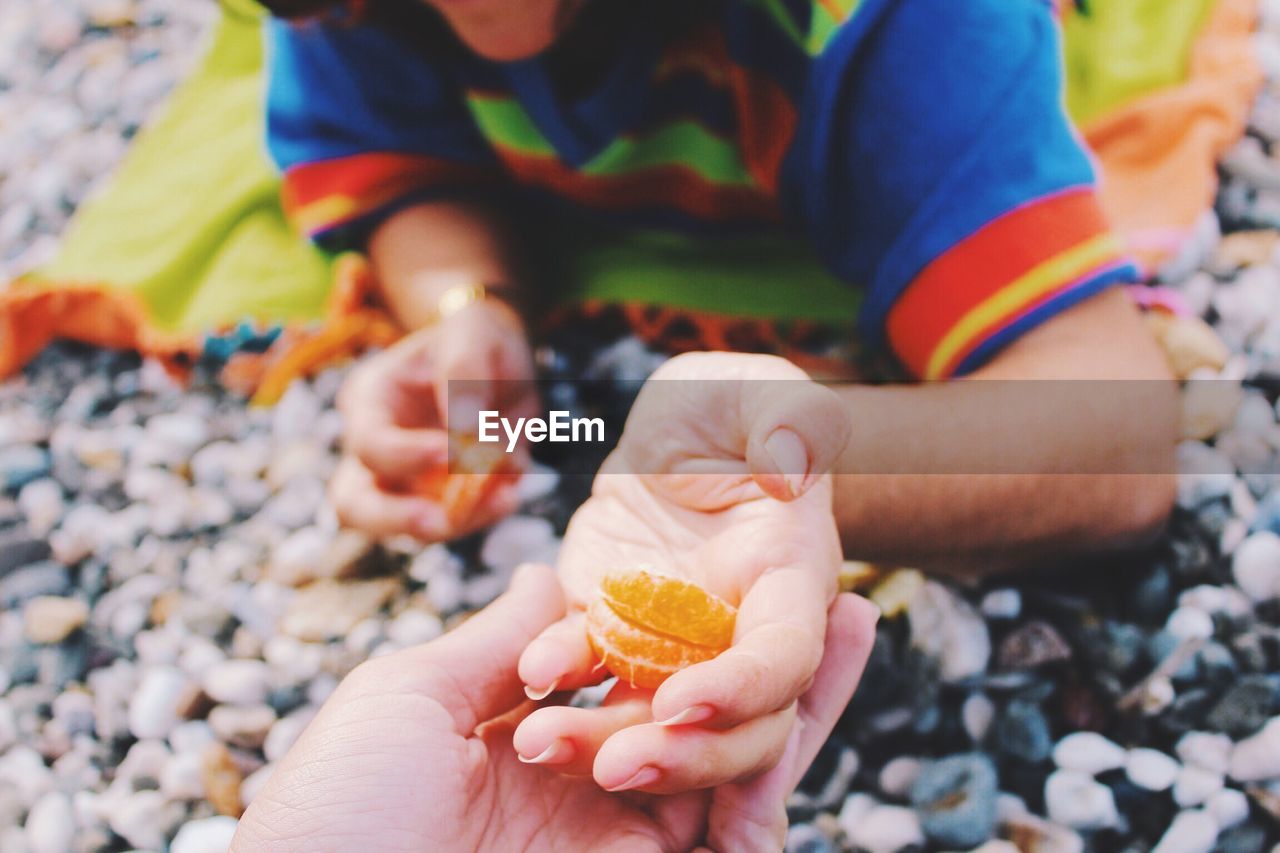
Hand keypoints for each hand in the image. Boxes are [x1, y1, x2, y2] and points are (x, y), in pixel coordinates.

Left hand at [232, 563, 876, 851]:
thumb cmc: (341, 806)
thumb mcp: (415, 702)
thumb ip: (497, 642)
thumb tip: (542, 572)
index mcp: (533, 739)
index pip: (636, 671)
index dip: (693, 626)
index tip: (737, 567)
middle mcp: (591, 788)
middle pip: (705, 717)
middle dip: (774, 663)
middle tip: (840, 597)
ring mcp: (622, 837)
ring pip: (732, 766)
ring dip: (794, 700)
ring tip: (849, 621)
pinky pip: (727, 826)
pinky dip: (770, 768)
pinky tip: (808, 696)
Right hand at [330, 300, 536, 540]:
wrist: (495, 353)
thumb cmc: (473, 336)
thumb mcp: (472, 334)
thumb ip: (464, 376)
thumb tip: (465, 434)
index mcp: (370, 400)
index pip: (369, 443)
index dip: (405, 455)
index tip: (453, 451)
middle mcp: (376, 448)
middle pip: (354, 504)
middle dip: (396, 519)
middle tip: (440, 521)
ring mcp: (405, 480)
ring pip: (406, 527)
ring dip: (458, 521)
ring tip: (504, 499)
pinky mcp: (440, 498)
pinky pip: (455, 522)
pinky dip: (484, 514)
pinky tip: (511, 492)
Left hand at [516, 352, 866, 794]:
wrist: (675, 428)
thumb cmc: (729, 402)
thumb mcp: (761, 389)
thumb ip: (790, 419)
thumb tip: (791, 473)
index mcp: (790, 580)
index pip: (785, 656)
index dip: (745, 688)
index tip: (687, 702)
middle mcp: (738, 628)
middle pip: (730, 726)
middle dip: (680, 757)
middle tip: (616, 768)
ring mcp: (673, 640)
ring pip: (652, 719)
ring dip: (604, 742)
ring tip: (542, 745)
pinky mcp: (611, 629)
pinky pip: (587, 669)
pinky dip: (558, 677)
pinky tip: (529, 675)